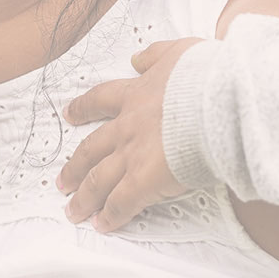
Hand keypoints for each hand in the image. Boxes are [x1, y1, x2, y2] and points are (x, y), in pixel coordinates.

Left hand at [57, 37, 202, 231]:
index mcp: (136, 94)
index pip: (101, 100)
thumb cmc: (205, 77)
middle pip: (91, 148)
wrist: (217, 100)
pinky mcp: (144, 180)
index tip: (70, 114)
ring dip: (84, 197)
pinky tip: (103, 225)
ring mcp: (132, 155)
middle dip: (75, 166)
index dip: (83, 108)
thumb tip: (137, 57)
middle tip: (62, 179)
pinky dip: (110, 216)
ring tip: (74, 210)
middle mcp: (127, 126)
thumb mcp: (177, 52)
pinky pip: (120, 203)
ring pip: (98, 180)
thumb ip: (155, 55)